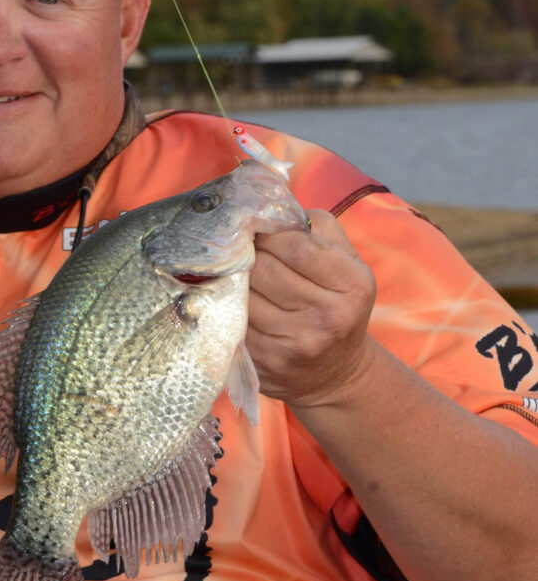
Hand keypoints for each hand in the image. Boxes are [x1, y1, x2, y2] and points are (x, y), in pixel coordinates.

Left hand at [246, 209, 376, 408]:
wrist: (337, 374)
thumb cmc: (337, 303)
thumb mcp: (347, 263)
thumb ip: (318, 227)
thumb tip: (274, 206)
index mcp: (352, 285)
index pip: (296, 245)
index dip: (271, 235)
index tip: (262, 235)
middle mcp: (328, 317)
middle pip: (264, 269)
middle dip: (249, 256)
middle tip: (245, 253)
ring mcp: (296, 343)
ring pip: (243, 294)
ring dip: (235, 281)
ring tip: (239, 276)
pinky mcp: (267, 362)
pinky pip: (233, 321)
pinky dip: (228, 307)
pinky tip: (233, 302)